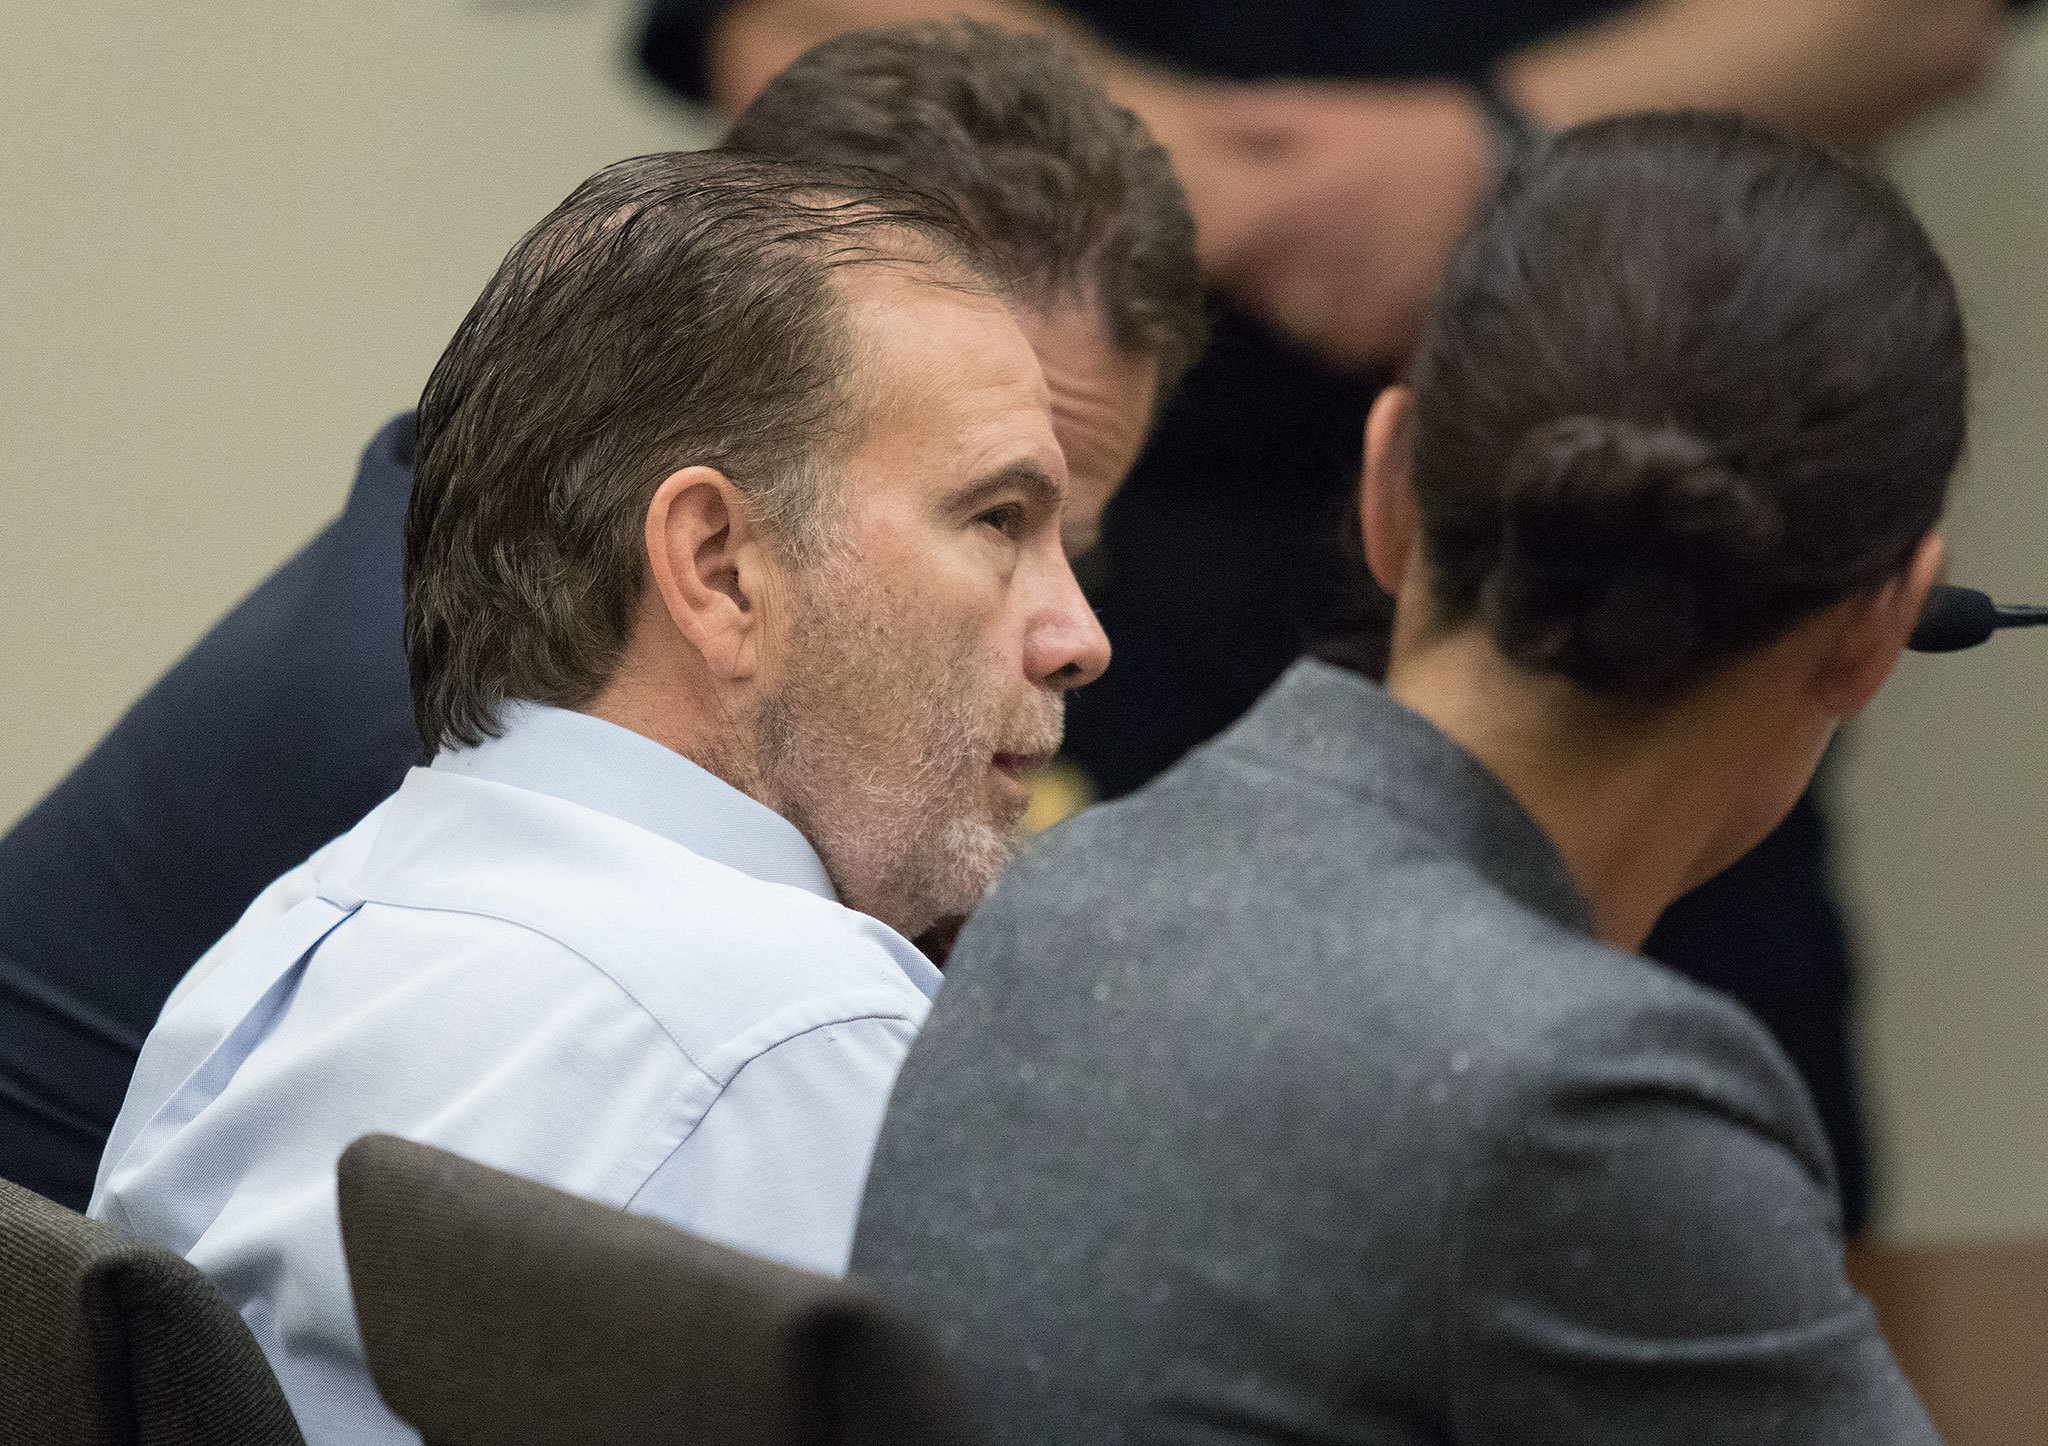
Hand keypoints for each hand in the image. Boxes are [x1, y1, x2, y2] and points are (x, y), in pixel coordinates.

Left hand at [1189, 80, 1492, 370]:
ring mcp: (1346, 315)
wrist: (1519, 189)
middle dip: (1254, 264)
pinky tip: (1369, 284)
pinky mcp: (1379, 347)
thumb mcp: (1345, 116)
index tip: (1209, 231)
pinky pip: (1330, 345)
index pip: (1210, 246)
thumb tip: (1200, 118)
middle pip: (1244, 286)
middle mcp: (1312, 270)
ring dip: (1295, 295)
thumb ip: (1264, 120)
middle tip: (1293, 236)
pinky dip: (1336, 322)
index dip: (1202, 241)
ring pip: (1285, 319)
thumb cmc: (1424, 144)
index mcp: (1293, 208)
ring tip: (1343, 254)